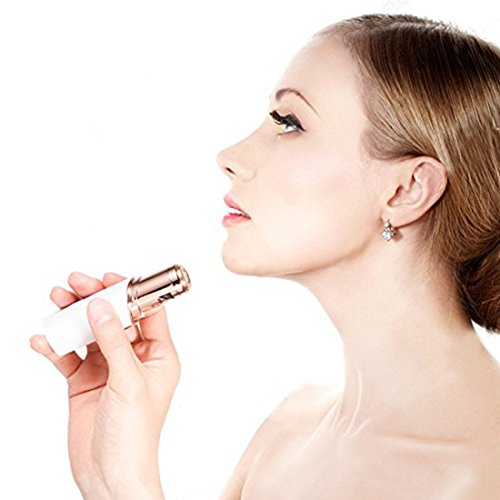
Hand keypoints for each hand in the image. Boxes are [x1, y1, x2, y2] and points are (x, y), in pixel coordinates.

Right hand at [29, 271, 179, 497]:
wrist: (110, 476)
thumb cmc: (135, 435)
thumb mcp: (128, 381)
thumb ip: (114, 341)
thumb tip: (101, 306)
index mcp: (158, 355)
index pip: (147, 312)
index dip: (130, 292)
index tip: (109, 279)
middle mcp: (133, 358)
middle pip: (115, 318)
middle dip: (95, 299)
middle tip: (76, 283)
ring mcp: (108, 369)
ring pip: (90, 333)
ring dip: (73, 317)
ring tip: (57, 300)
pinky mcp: (85, 382)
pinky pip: (69, 356)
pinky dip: (56, 347)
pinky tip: (43, 340)